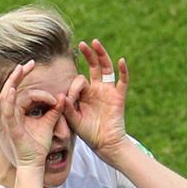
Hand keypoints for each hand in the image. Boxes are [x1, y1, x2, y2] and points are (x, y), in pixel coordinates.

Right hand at [0, 60, 65, 167]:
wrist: (35, 163)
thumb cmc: (39, 146)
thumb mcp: (49, 123)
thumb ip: (55, 110)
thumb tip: (62, 97)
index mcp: (20, 112)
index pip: (27, 94)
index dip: (41, 92)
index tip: (55, 99)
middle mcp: (12, 113)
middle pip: (12, 88)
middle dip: (20, 74)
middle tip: (31, 62)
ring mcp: (8, 118)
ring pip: (7, 94)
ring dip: (13, 80)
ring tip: (20, 68)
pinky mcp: (9, 125)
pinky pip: (7, 108)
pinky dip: (9, 98)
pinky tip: (13, 88)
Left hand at [64, 39, 128, 158]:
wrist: (105, 144)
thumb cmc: (88, 133)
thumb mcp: (74, 120)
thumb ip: (68, 108)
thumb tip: (62, 95)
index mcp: (85, 93)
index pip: (79, 80)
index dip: (74, 87)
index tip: (71, 100)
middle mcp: (97, 89)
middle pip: (93, 66)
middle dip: (88, 55)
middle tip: (81, 44)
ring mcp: (108, 91)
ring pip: (106, 69)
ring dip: (102, 55)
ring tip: (96, 43)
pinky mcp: (119, 97)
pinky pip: (122, 81)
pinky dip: (124, 71)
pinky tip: (121, 61)